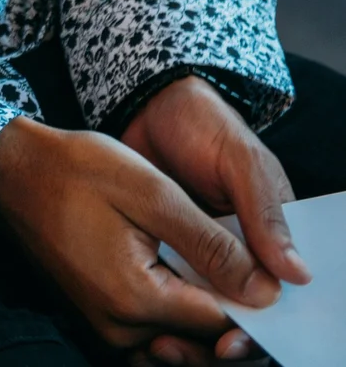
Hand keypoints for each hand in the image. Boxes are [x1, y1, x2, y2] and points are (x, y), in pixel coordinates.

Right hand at [0, 115, 280, 360]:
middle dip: (229, 315)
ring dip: (201, 320)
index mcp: (136, 300)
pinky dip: (173, 319)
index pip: (220, 326)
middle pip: (200, 344)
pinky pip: (150, 338)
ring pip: (177, 345)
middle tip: (235, 265)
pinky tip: (178, 278)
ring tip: (206, 268)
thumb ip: (209, 245)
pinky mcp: (97, 320)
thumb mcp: (151, 193)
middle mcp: (120, 330)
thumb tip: (266, 292)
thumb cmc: (77, 171)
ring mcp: (105, 329)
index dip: (250, 302)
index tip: (260, 270)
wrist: (11, 171)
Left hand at [121, 75, 308, 364]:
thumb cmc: (204, 124)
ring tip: (169, 347)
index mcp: (272, 232)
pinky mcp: (169, 251)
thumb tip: (298, 275)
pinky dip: (167, 315)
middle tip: (211, 350)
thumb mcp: (239, 160)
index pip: (282, 292)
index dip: (269, 324)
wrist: (147, 104)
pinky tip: (153, 333)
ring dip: (196, 336)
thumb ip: (264, 212)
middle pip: (247, 312)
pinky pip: (173, 293)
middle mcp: (242, 251)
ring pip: (208, 311)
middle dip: (231, 338)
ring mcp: (204, 253)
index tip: (242, 340)